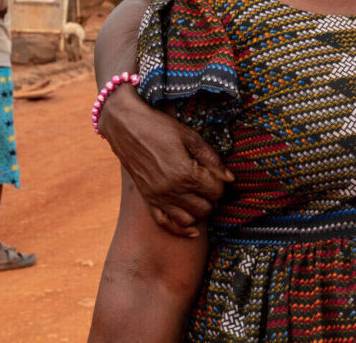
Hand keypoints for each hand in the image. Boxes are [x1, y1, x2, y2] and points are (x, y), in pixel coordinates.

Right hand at [98, 88, 232, 236]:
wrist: (125, 125)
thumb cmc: (159, 126)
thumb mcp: (189, 136)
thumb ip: (212, 159)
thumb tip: (230, 178)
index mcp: (186, 173)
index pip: (216, 191)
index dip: (221, 183)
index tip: (217, 174)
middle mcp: (172, 190)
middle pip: (206, 208)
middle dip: (212, 198)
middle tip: (209, 184)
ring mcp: (158, 197)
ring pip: (189, 220)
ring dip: (198, 211)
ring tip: (199, 197)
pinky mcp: (147, 199)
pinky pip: (165, 224)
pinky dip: (180, 229)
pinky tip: (191, 229)